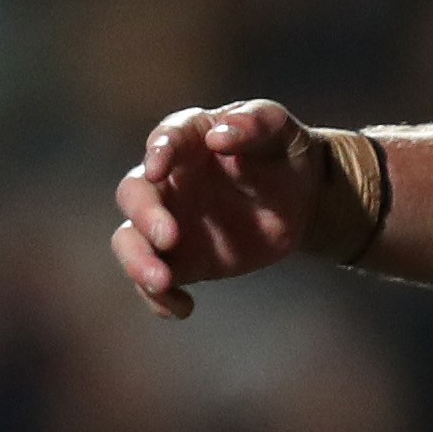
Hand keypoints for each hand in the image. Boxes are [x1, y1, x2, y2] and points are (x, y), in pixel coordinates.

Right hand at [112, 101, 330, 318]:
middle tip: (170, 237)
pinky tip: (183, 309)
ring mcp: (167, 220)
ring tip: (162, 281)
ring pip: (131, 240)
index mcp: (188, 138)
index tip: (159, 168)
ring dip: (138, 261)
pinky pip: (155, 280)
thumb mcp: (280, 129)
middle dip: (145, 215)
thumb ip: (255, 123)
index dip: (158, 152)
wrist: (301, 199)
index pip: (165, 139)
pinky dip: (160, 298)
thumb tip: (220, 136)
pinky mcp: (179, 258)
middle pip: (134, 193)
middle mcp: (166, 180)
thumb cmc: (283, 152)